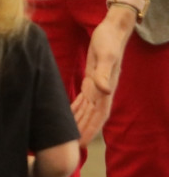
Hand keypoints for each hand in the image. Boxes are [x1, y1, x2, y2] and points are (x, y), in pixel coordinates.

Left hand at [75, 7, 133, 142]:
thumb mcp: (106, 55)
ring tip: (65, 136)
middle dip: (81, 132)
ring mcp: (95, 87)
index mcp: (105, 89)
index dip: (90, 130)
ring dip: (77, 123)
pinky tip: (67, 116)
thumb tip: (105, 91)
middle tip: (67, 147)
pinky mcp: (89, 80)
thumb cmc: (109, 41)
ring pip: (85, 111)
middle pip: (90, 117)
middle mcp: (101, 91)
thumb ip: (103, 73)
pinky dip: (74, 110)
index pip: (98, 116)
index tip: (80, 144)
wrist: (111, 29)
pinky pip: (82, 100)